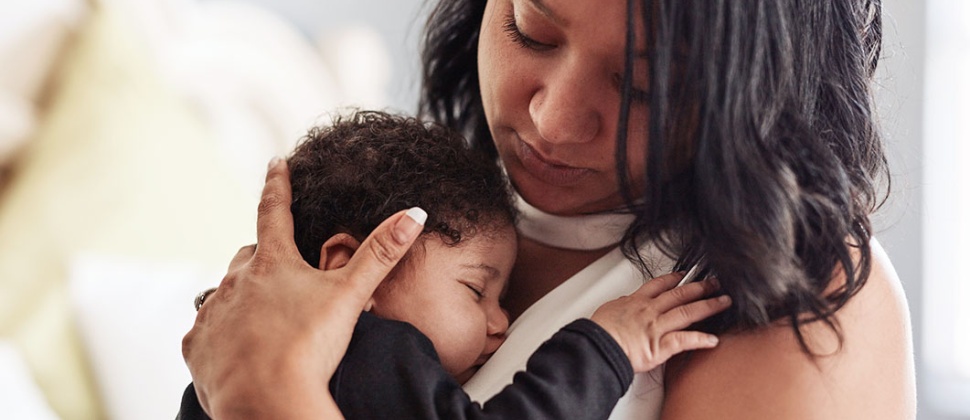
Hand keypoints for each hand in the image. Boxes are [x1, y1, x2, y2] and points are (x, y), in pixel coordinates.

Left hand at [181, 158, 424, 418]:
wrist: (267, 402)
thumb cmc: (309, 347)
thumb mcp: (351, 295)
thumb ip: (381, 253)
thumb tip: (414, 213)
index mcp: (272, 263)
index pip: (274, 210)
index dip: (277, 183)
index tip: (275, 163)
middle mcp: (234, 281)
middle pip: (248, 257)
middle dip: (263, 260)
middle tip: (283, 276)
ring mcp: (213, 314)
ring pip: (225, 292)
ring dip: (241, 298)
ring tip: (263, 319)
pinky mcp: (197, 347)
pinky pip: (207, 332)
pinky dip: (222, 334)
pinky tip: (240, 349)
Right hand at [590, 274, 730, 372]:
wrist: (597, 346)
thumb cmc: (598, 331)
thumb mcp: (608, 310)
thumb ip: (621, 305)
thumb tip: (624, 302)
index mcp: (636, 302)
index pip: (659, 285)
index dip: (674, 278)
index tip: (684, 274)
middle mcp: (650, 311)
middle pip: (680, 294)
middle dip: (700, 287)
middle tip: (715, 282)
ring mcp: (657, 327)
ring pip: (688, 312)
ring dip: (709, 306)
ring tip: (724, 302)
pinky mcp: (660, 346)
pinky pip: (685, 341)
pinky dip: (700, 340)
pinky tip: (713, 340)